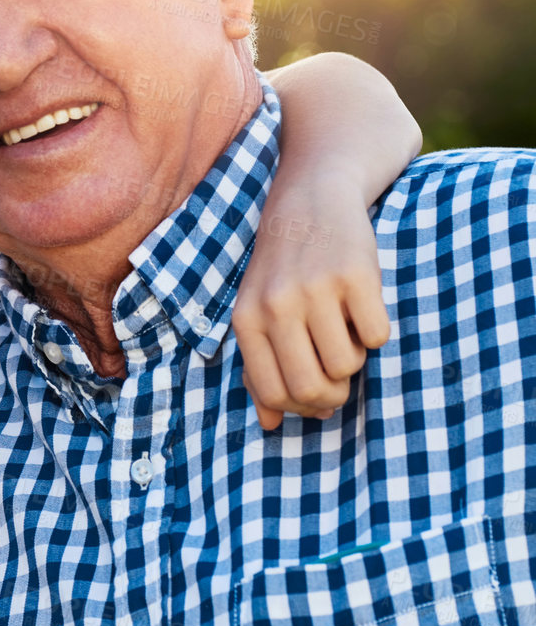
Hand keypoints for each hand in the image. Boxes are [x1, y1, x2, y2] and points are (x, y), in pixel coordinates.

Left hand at [234, 180, 390, 429]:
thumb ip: (260, 367)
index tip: (315, 398)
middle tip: (338, 375)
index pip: (275, 393)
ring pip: (348, 365)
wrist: (311, 200)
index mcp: (246, 320)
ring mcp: (315, 290)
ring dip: (354, 357)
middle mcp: (276, 305)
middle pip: (312, 388)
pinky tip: (361, 305)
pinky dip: (377, 332)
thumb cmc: (283, 269)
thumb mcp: (257, 312)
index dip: (302, 408)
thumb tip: (271, 425)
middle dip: (333, 395)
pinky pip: (378, 336)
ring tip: (344, 327)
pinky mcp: (356, 276)